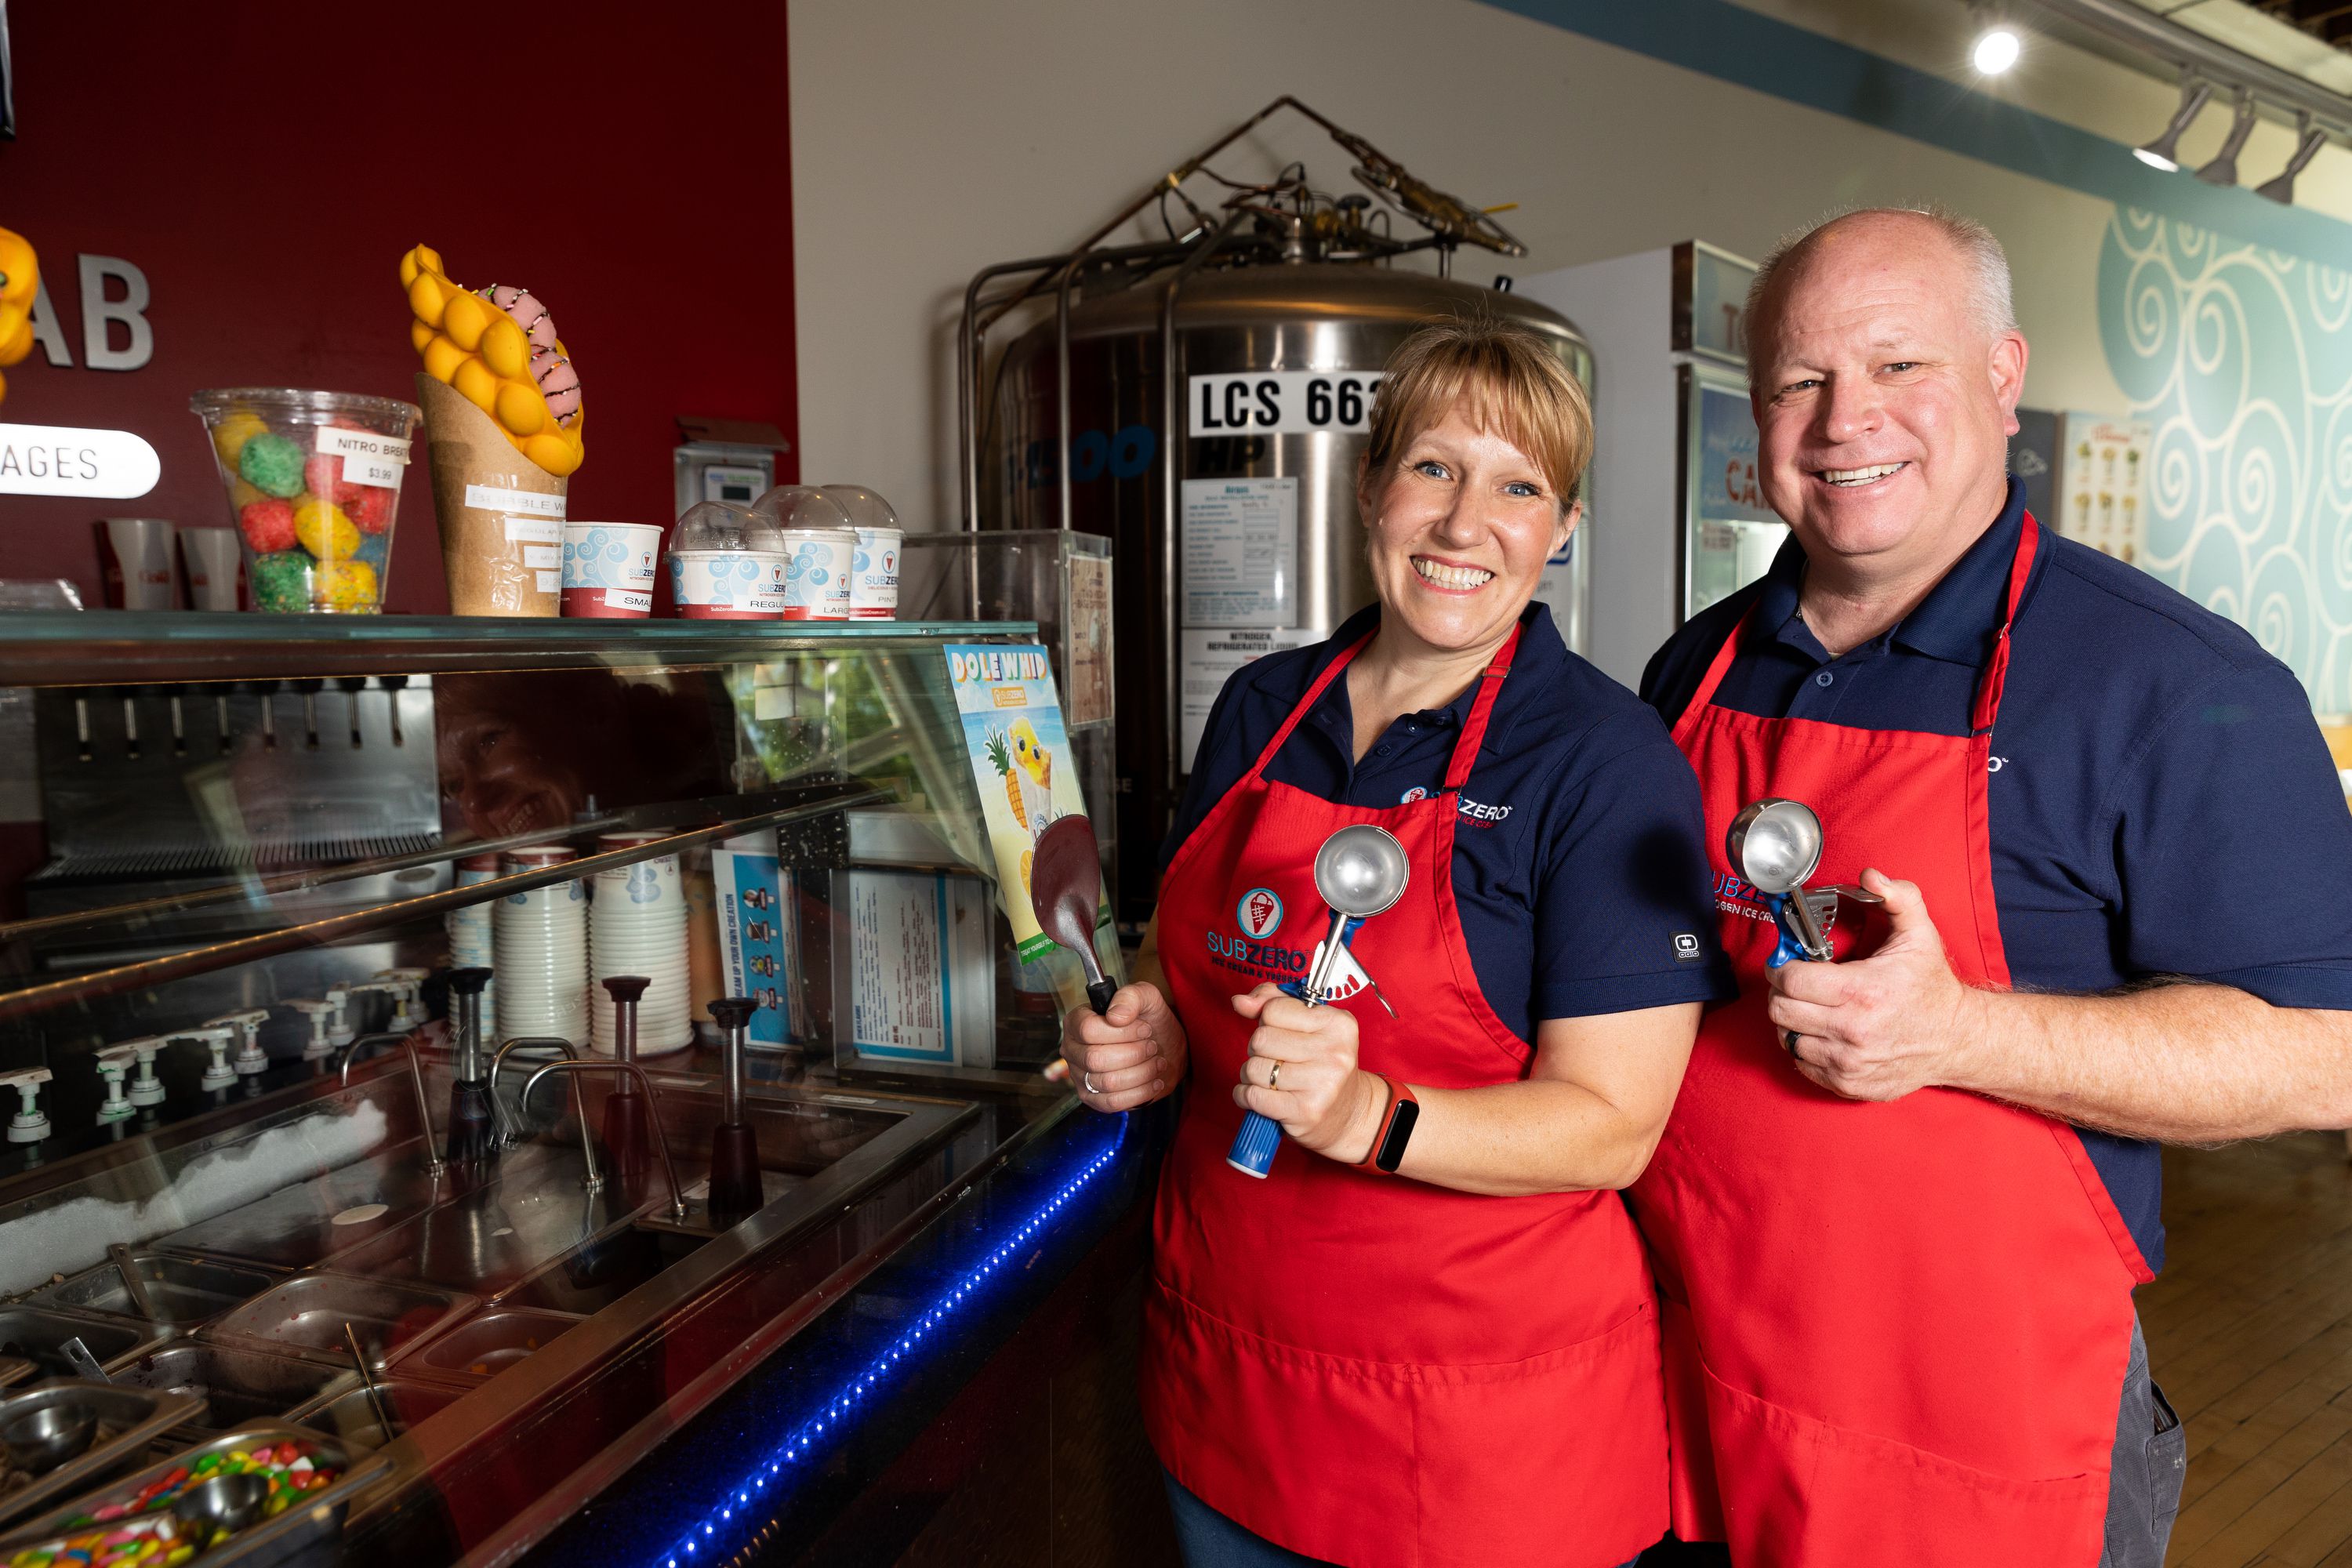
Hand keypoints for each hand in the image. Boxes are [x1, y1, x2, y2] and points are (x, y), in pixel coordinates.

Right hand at [1059, 981, 1186, 1112]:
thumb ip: (1130, 997)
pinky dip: (1140, 1093)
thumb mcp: (1146, 997)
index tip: (1144, 1029)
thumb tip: (1115, 1016)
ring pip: (1107, 1082)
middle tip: (1152, 1046)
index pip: (1088, 1029)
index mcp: (1077, 1021)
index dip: (1121, 1032)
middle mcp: (1072, 1050)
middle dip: (1133, 1053)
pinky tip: (1154, 1081)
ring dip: (1141, 1072)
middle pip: (1096, 1058)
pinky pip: (1113, 1103)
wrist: (1163, 1047)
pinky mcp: (1094, 1099)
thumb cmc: (1149, 1020)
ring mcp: (1080, 1077)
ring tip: (1156, 1062)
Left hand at [1230, 984, 1383, 1161]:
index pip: (1274, 1009)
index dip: (1267, 1022)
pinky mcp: (1305, 1111)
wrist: (1349, 1113)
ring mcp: (1322, 1083)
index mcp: (1337, 1023)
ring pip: (1253, 1068)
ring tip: (1269, 1079)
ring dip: (1251, 1075)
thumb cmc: (1322, 1063)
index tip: (1281, 1034)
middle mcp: (1334, 1052)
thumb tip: (1239, 1001)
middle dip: (1257, 1049)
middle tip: (1275, 1059)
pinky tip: (1259, 1096)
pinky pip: (1252, 1095)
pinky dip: (1244, 1095)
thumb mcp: (1309, 1024)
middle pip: (1261, 1039)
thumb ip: (1273, 1002)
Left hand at [1765, 868, 1991, 1101]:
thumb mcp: (1920, 935)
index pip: (1791, 981)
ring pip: (1787, 1039)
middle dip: (1782, 993)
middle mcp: (1852, 1030)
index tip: (1786, 963)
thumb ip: (1897, 897)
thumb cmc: (1933, 988)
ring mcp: (1849, 1061)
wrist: (1959, 1040)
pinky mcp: (1849, 1084)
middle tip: (1795, 984)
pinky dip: (1805, 1047)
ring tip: (1810, 1008)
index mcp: (1861, 992)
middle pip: (1781, 1011)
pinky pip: (1803, 1064)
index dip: (1781, 968)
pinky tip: (1823, 1032)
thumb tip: (1871, 876)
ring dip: (1792, 1022)